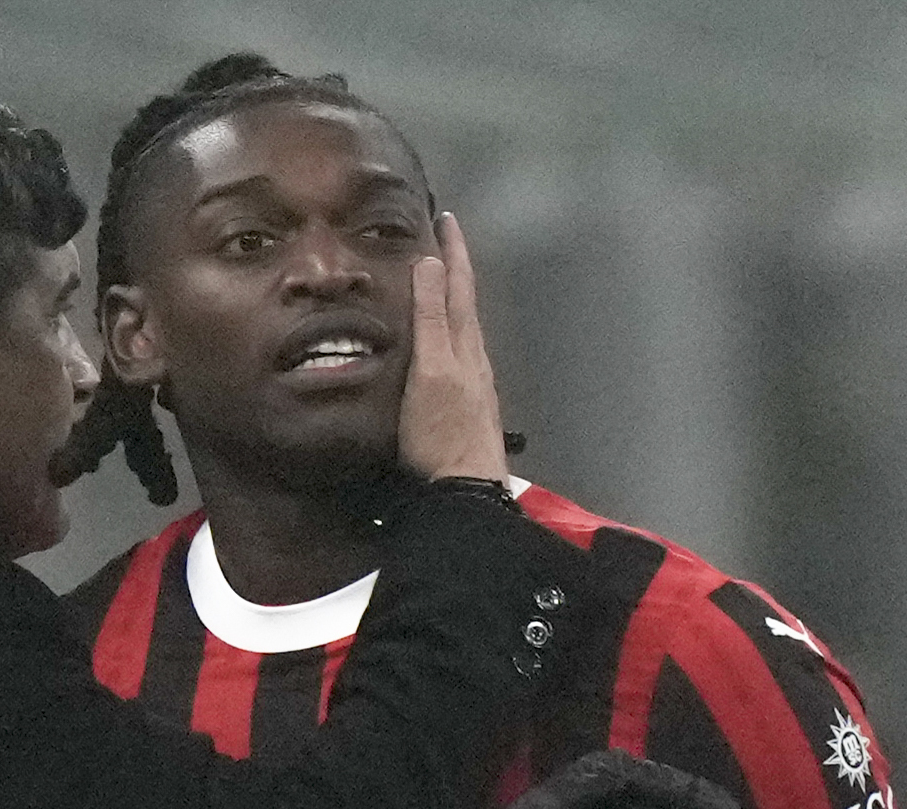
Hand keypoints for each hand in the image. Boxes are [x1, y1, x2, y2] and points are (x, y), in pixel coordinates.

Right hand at [396, 212, 511, 483]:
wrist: (464, 491)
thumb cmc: (442, 433)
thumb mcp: (432, 370)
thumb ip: (432, 319)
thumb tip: (432, 262)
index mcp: (466, 344)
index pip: (461, 285)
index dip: (454, 251)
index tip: (445, 218)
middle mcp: (474, 359)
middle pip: (465, 304)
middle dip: (452, 270)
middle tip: (437, 242)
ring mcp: (472, 383)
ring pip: (461, 329)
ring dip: (449, 302)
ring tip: (432, 284)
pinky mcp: (463, 405)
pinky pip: (454, 353)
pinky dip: (444, 333)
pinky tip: (433, 344)